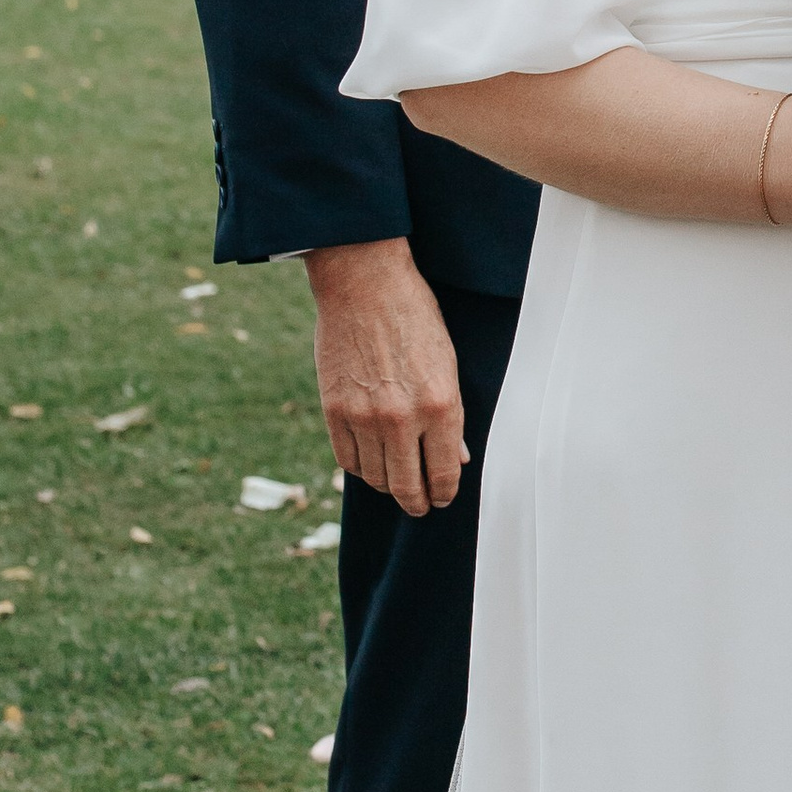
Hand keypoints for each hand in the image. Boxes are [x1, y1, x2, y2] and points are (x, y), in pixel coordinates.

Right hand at [307, 238, 465, 518]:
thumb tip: (457, 458)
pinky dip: (360, 468)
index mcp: (440, 404)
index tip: (443, 498)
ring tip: (396, 483)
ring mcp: (364, 417)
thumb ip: (451, 416)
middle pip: (407, 486)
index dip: (444, 493)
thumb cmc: (415, 316)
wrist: (365, 284)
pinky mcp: (333, 411)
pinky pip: (347, 460)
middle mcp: (402, 418)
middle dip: (417, 503)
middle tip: (420, 507)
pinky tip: (370, 463)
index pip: (443, 473)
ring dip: (388, 486)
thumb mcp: (448, 362)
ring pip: (376, 478)